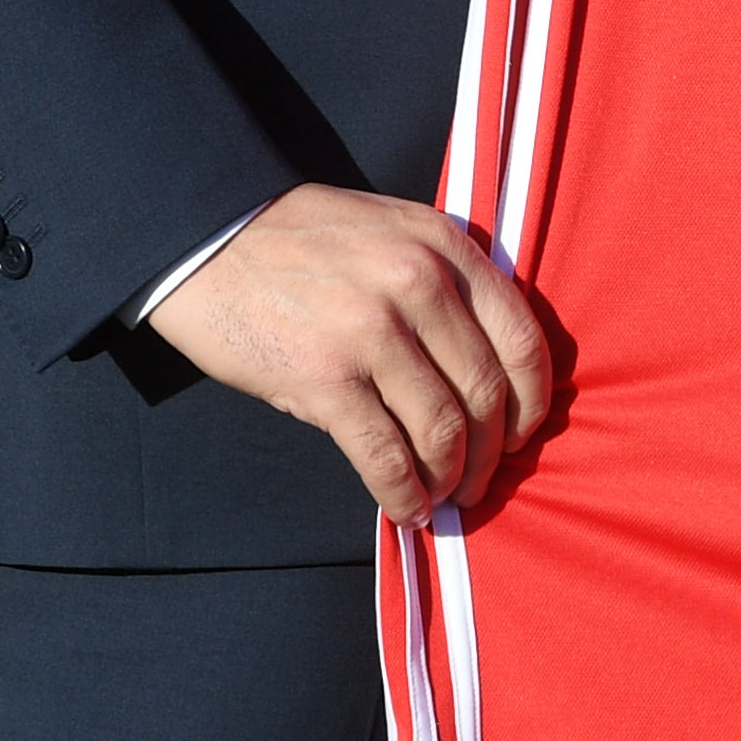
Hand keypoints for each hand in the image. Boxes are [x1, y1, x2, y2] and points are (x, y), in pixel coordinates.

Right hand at [145, 185, 552, 523]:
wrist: (208, 238)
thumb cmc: (303, 239)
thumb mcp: (394, 230)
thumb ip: (446, 280)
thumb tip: (486, 369)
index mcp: (445, 246)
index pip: (522, 337)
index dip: (532, 400)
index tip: (522, 432)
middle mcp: (419, 284)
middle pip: (486, 393)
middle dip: (491, 452)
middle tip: (480, 481)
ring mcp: (372, 332)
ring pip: (442, 430)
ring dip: (449, 478)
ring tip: (441, 496)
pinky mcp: (324, 378)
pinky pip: (385, 455)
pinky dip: (403, 494)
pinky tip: (405, 509)